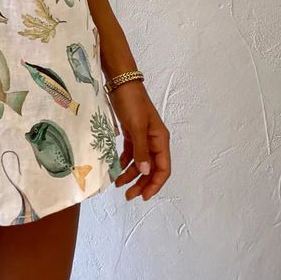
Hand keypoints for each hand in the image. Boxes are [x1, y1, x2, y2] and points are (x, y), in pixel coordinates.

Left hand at [108, 80, 170, 200]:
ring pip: (140, 162)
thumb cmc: (131, 102)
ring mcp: (143, 136)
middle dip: (141, 183)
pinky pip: (131, 152)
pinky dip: (125, 162)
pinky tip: (117, 168)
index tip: (143, 196)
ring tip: (119, 185)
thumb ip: (141, 150)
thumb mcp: (136, 126)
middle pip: (151, 168)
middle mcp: (154, 140)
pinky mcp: (132, 132)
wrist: (121, 82)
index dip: (155, 184)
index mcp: (160, 140)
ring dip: (131, 174)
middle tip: (128, 195)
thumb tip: (146, 171)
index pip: (163, 169)